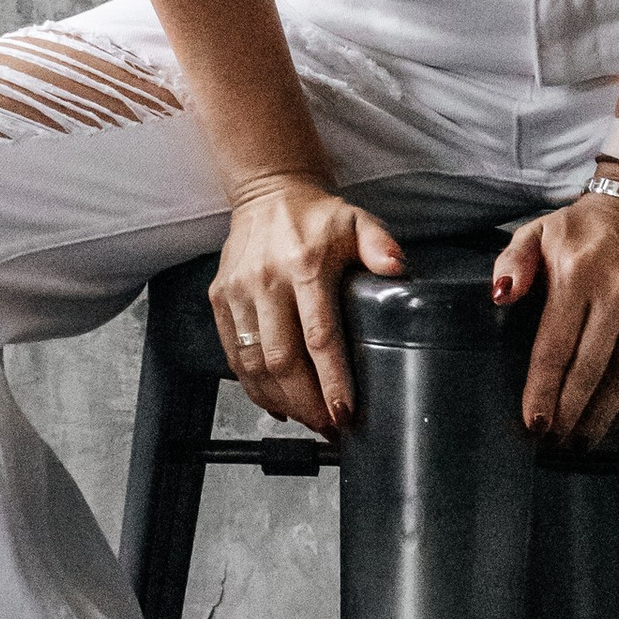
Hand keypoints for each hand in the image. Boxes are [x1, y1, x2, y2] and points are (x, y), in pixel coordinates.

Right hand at [211, 176, 405, 435]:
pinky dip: (254, 387)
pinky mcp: (220, 299)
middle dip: (307, 403)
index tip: (344, 412)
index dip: (331, 381)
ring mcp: (238, 292)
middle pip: (283, 360)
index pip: (319, 336)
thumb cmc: (317, 216)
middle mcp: (266, 281)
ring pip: (254, 365)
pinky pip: (233, 356)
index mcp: (304, 264)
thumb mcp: (358, 221)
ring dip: (281, 401)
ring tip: (307, 419)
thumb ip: (380, 245)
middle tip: (329, 427)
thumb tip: (399, 268)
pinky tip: (277, 403)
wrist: (268, 192)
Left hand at [491, 189, 618, 446]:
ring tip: (582, 440)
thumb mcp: (538, 230)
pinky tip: (618, 420)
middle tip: (556, 440)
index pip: (555, 346)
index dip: (543, 391)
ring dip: (602, 417)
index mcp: (577, 273)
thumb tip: (501, 297)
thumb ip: (513, 263)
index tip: (534, 423)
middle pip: (590, 370)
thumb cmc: (586, 226)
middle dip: (570, 414)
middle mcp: (617, 292)